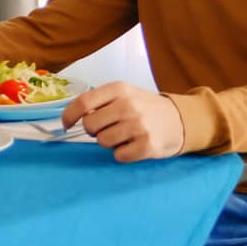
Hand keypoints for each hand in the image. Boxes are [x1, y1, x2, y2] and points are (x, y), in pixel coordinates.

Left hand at [60, 82, 184, 162]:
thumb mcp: (126, 94)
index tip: (66, 124)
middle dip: (93, 131)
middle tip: (105, 129)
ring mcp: (138, 126)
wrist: (180, 120)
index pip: (84, 102)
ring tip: (123, 136)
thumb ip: (102, 101)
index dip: (69, 115)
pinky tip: (133, 145)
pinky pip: (118, 156)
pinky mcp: (147, 146)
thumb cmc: (146, 107)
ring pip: (103, 142)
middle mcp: (128, 106)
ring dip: (109, 142)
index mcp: (119, 89)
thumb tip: (75, 116)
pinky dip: (122, 153)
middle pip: (90, 125)